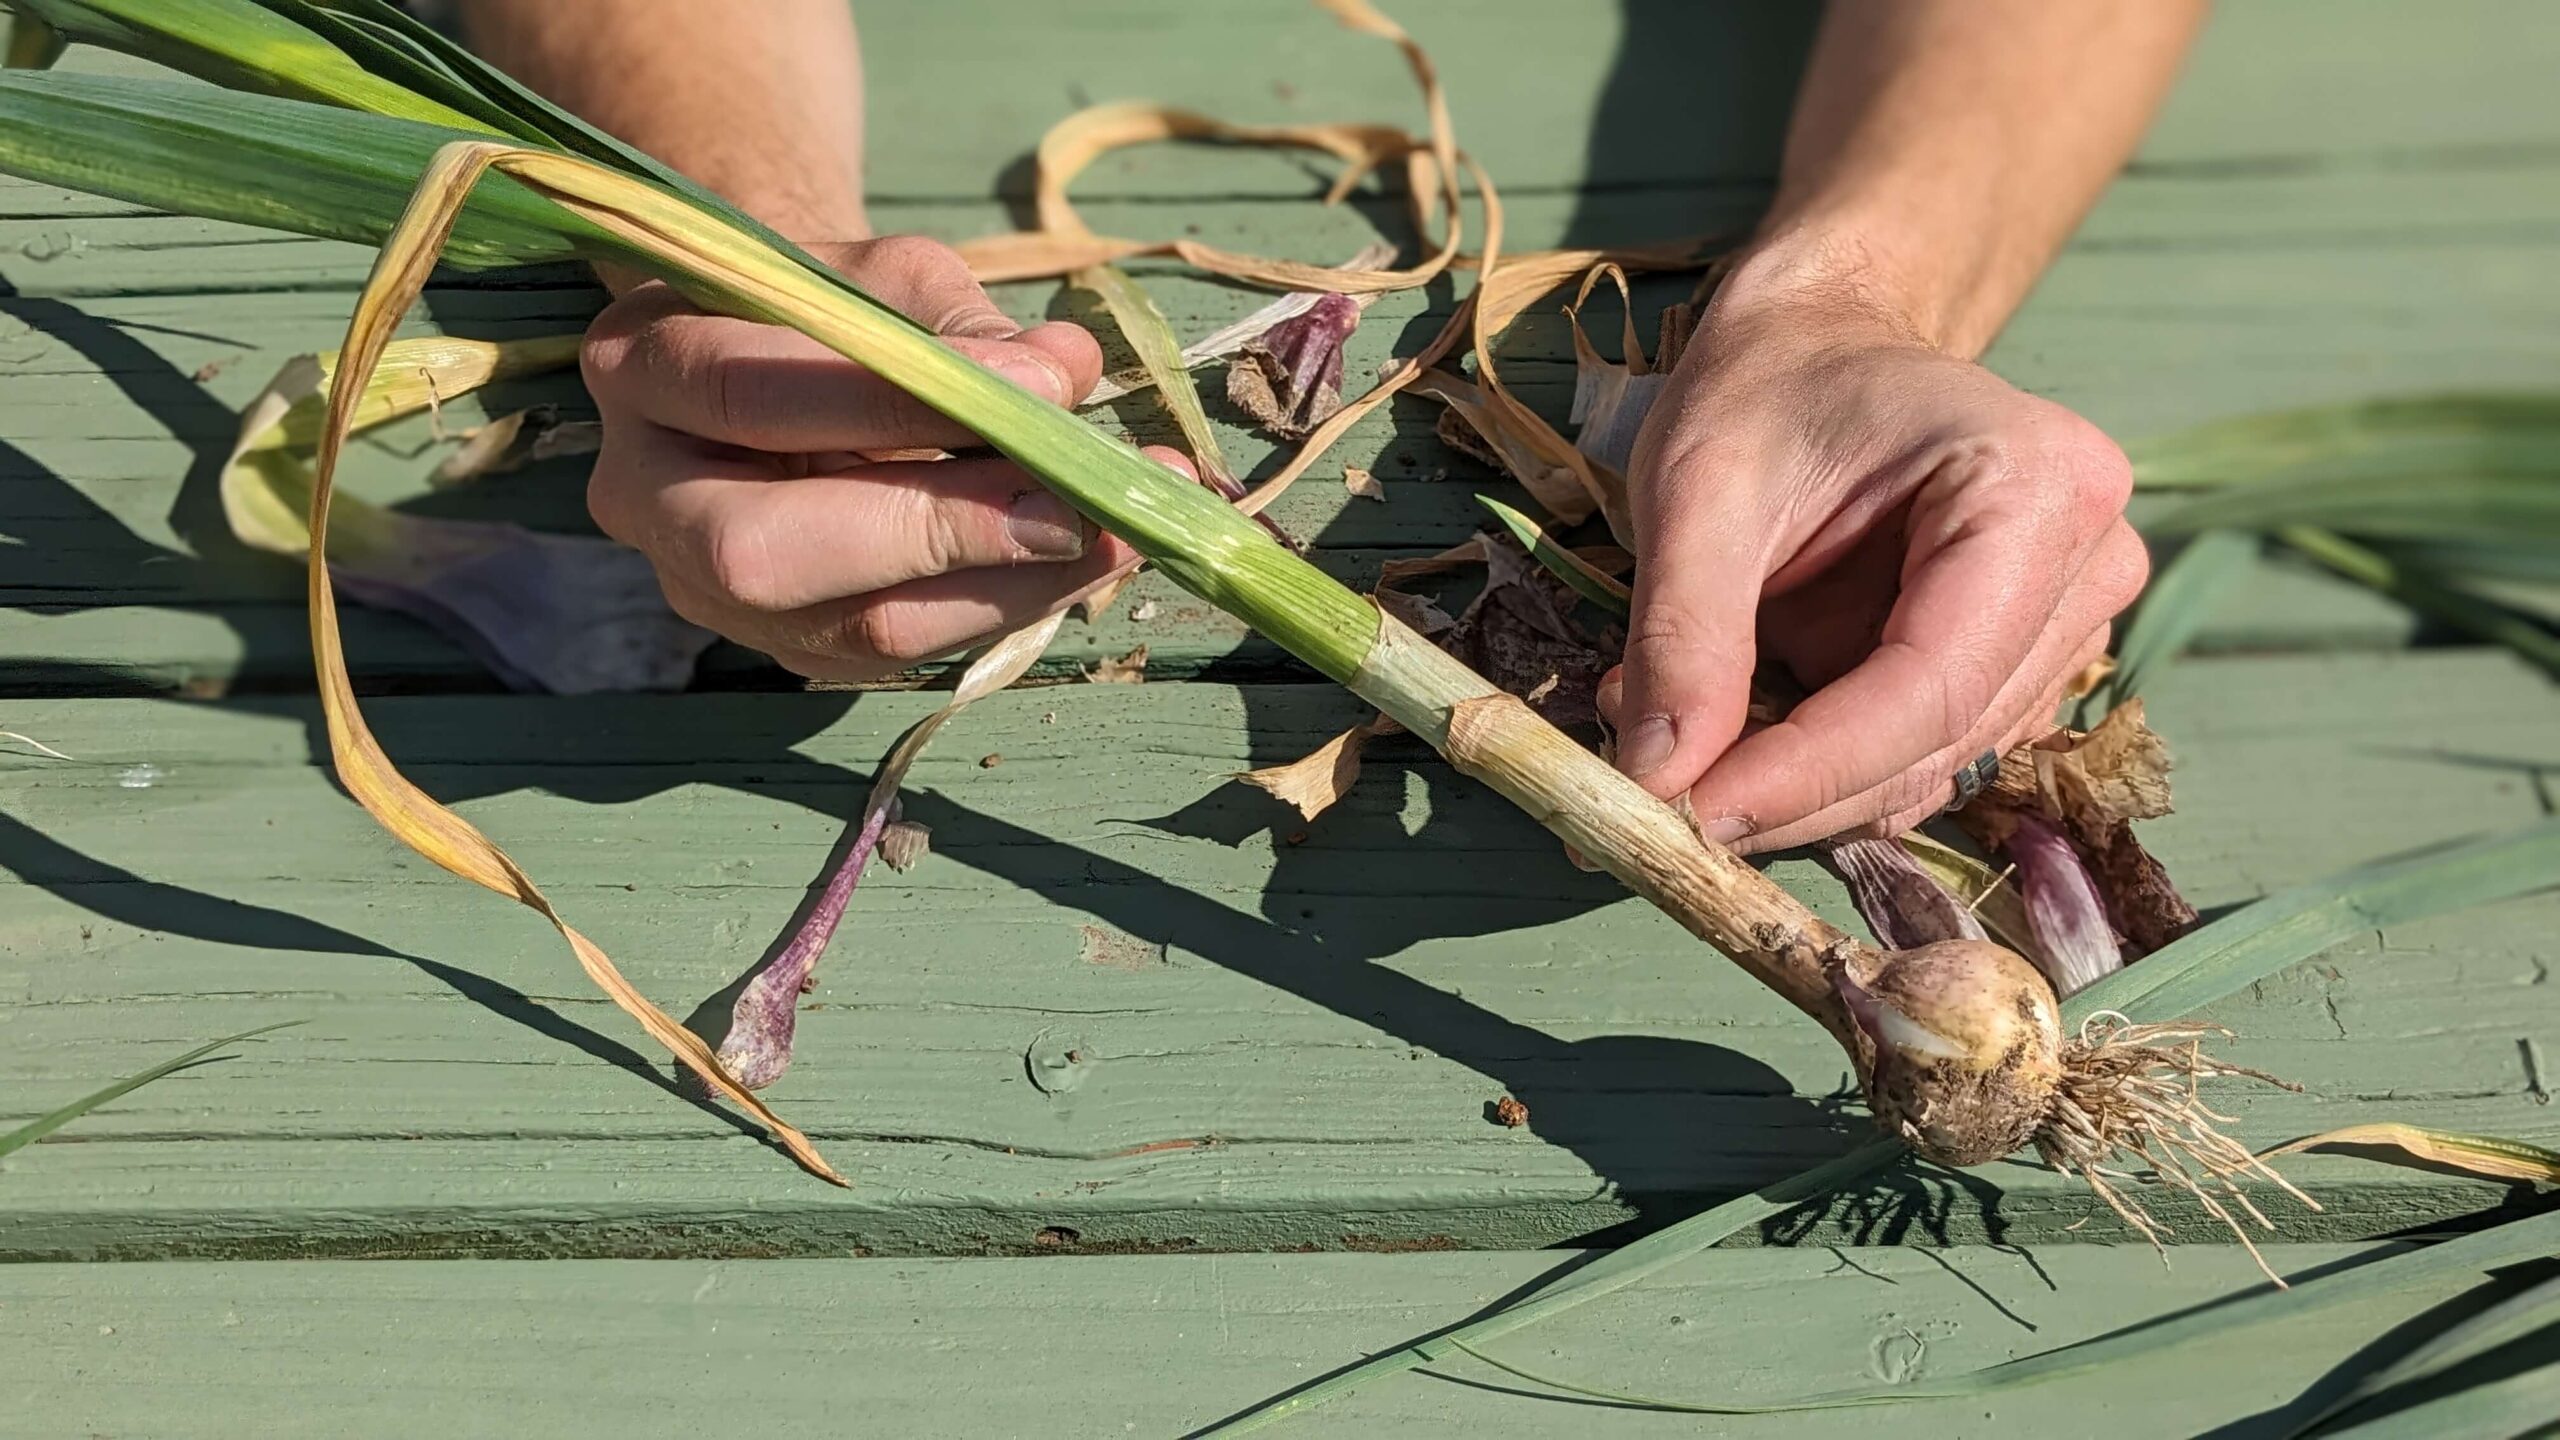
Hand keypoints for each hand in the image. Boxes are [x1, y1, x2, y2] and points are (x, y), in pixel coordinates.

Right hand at [582, 234, 1167, 680]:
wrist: (781, 361)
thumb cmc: (831, 303)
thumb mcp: (883, 277)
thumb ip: (962, 324)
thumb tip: (1066, 368)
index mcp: (642, 367)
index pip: (752, 394)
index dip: (900, 398)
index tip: (1046, 381)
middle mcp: (645, 495)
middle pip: (768, 548)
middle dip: (938, 530)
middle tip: (1076, 505)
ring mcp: (706, 589)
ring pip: (851, 624)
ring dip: (1003, 586)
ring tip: (1119, 533)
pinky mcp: (785, 645)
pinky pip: (901, 652)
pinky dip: (1004, 607)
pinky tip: (1082, 562)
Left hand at [1600, 239, 2146, 853]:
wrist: (1821, 342)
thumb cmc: (1766, 389)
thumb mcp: (1695, 491)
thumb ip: (1682, 636)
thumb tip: (1657, 782)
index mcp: (2037, 484)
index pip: (1930, 684)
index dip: (1810, 771)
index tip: (1694, 817)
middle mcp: (2091, 559)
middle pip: (1939, 741)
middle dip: (1795, 792)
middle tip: (1660, 804)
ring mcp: (2073, 618)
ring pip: (1933, 766)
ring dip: (1804, 788)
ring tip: (1685, 741)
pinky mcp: (2027, 662)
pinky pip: (1926, 754)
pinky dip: (1827, 769)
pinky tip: (1746, 732)